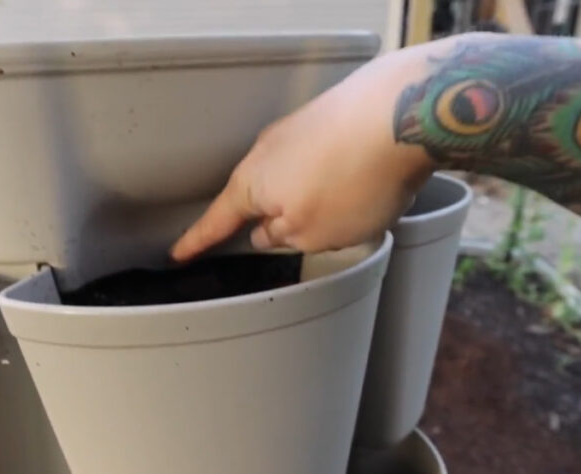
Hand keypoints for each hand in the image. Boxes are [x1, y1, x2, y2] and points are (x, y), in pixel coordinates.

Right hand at [170, 48, 436, 261]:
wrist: (401, 112)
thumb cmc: (353, 179)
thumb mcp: (313, 234)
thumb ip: (284, 239)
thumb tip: (268, 231)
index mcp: (252, 184)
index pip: (217, 222)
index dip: (198, 242)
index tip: (180, 254)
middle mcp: (268, 151)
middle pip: (261, 196)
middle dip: (276, 219)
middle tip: (298, 238)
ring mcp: (299, 129)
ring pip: (296, 177)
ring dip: (315, 197)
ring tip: (352, 210)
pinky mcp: (331, 118)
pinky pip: (325, 160)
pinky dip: (340, 177)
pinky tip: (365, 183)